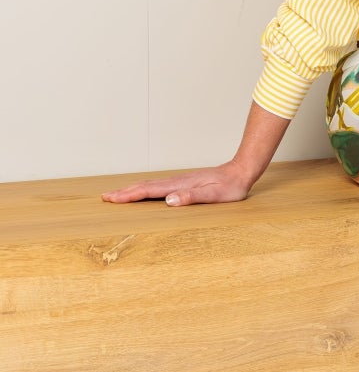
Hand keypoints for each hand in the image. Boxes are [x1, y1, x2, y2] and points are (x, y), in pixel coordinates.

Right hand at [101, 161, 253, 207]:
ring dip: (132, 190)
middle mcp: (176, 182)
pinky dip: (145, 190)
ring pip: (150, 186)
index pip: (150, 191)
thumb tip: (169, 200)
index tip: (112, 199)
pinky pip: (158, 187)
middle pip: (145, 186)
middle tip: (105, 197)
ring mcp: (179, 181)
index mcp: (180, 185)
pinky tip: (144, 193)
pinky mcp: (184, 183)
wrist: (241, 171)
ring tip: (118, 195)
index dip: (130, 195)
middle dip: (124, 192)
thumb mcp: (215, 195)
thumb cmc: (231, 186)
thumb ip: (193, 197)